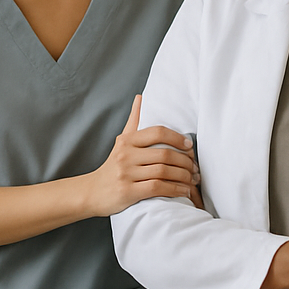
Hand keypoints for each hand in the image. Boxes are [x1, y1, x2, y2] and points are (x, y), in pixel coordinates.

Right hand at [84, 96, 199, 216]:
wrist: (92, 192)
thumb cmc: (113, 166)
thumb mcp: (121, 141)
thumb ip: (134, 120)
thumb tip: (141, 97)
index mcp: (127, 141)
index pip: (157, 132)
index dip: (177, 138)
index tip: (190, 146)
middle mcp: (125, 155)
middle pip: (164, 154)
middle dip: (185, 162)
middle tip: (195, 168)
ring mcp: (126, 174)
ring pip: (163, 172)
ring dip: (183, 177)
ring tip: (192, 180)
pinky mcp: (127, 192)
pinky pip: (157, 188)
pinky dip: (175, 190)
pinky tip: (184, 191)